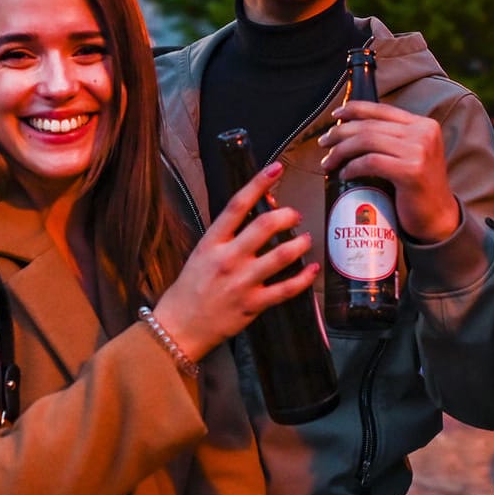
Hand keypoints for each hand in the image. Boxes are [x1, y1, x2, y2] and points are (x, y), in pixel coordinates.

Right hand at [151, 162, 319, 361]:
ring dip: (300, 243)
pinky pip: (287, 288)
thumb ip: (227, 235)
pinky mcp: (253, 304)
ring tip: (305, 239)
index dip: (259, 183)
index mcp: (212, 242)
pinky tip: (312, 269)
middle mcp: (228, 258)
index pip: (238, 205)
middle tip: (294, 215)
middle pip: (265, 225)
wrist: (180, 326)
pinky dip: (304, 277)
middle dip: (287, 215)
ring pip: (282, 255)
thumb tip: (257, 214)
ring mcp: (242, 282)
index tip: (276, 168)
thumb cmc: (191, 288)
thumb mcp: (202, 253)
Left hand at [318, 100, 459, 242]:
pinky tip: (344, 174)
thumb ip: (392, 139)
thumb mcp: (411, 155)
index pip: (381, 110)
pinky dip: (352, 167)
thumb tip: (351, 129)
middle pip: (370, 126)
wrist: (438, 218)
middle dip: (340, 133)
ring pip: (367, 141)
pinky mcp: (411, 171)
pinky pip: (371, 162)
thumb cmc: (417, 189)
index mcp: (423, 125)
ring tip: (328, 162)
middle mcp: (423, 133)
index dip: (354, 109)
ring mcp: (419, 151)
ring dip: (341, 151)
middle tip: (324, 143)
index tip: (335, 116)